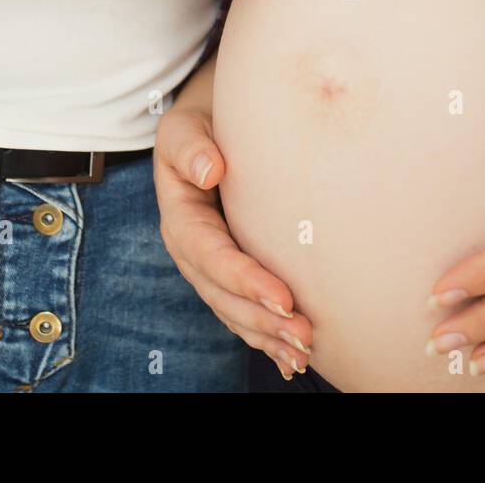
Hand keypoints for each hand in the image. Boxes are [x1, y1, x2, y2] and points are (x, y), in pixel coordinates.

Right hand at [153, 105, 313, 380]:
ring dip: (267, 336)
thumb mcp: (184, 126)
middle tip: (303, 335)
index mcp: (180, 218)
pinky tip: (291, 360)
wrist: (210, 125)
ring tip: (303, 353)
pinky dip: (266, 338)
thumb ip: (191, 146)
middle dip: (261, 320)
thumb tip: (210, 171)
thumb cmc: (201, 125)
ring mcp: (210, 268)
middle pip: (224, 295)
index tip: (283, 297)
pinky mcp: (230, 274)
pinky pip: (244, 313)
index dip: (245, 279)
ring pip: (235, 312)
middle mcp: (192, 251)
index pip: (212, 256)